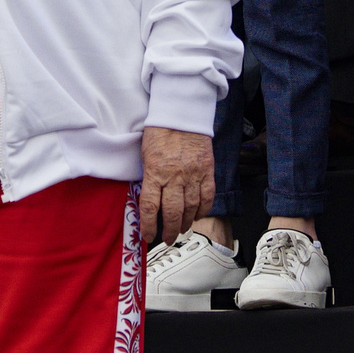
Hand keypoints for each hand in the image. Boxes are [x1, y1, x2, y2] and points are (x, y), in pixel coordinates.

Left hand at [139, 126, 215, 246]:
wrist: (183, 114)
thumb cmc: (160, 132)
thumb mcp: (146, 155)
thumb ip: (149, 178)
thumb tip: (149, 200)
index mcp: (155, 172)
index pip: (150, 206)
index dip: (149, 225)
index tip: (148, 235)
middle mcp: (174, 176)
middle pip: (172, 212)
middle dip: (169, 230)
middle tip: (167, 238)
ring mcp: (193, 175)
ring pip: (191, 208)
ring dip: (185, 223)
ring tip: (180, 230)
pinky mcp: (207, 171)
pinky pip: (207, 196)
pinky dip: (203, 210)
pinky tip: (197, 216)